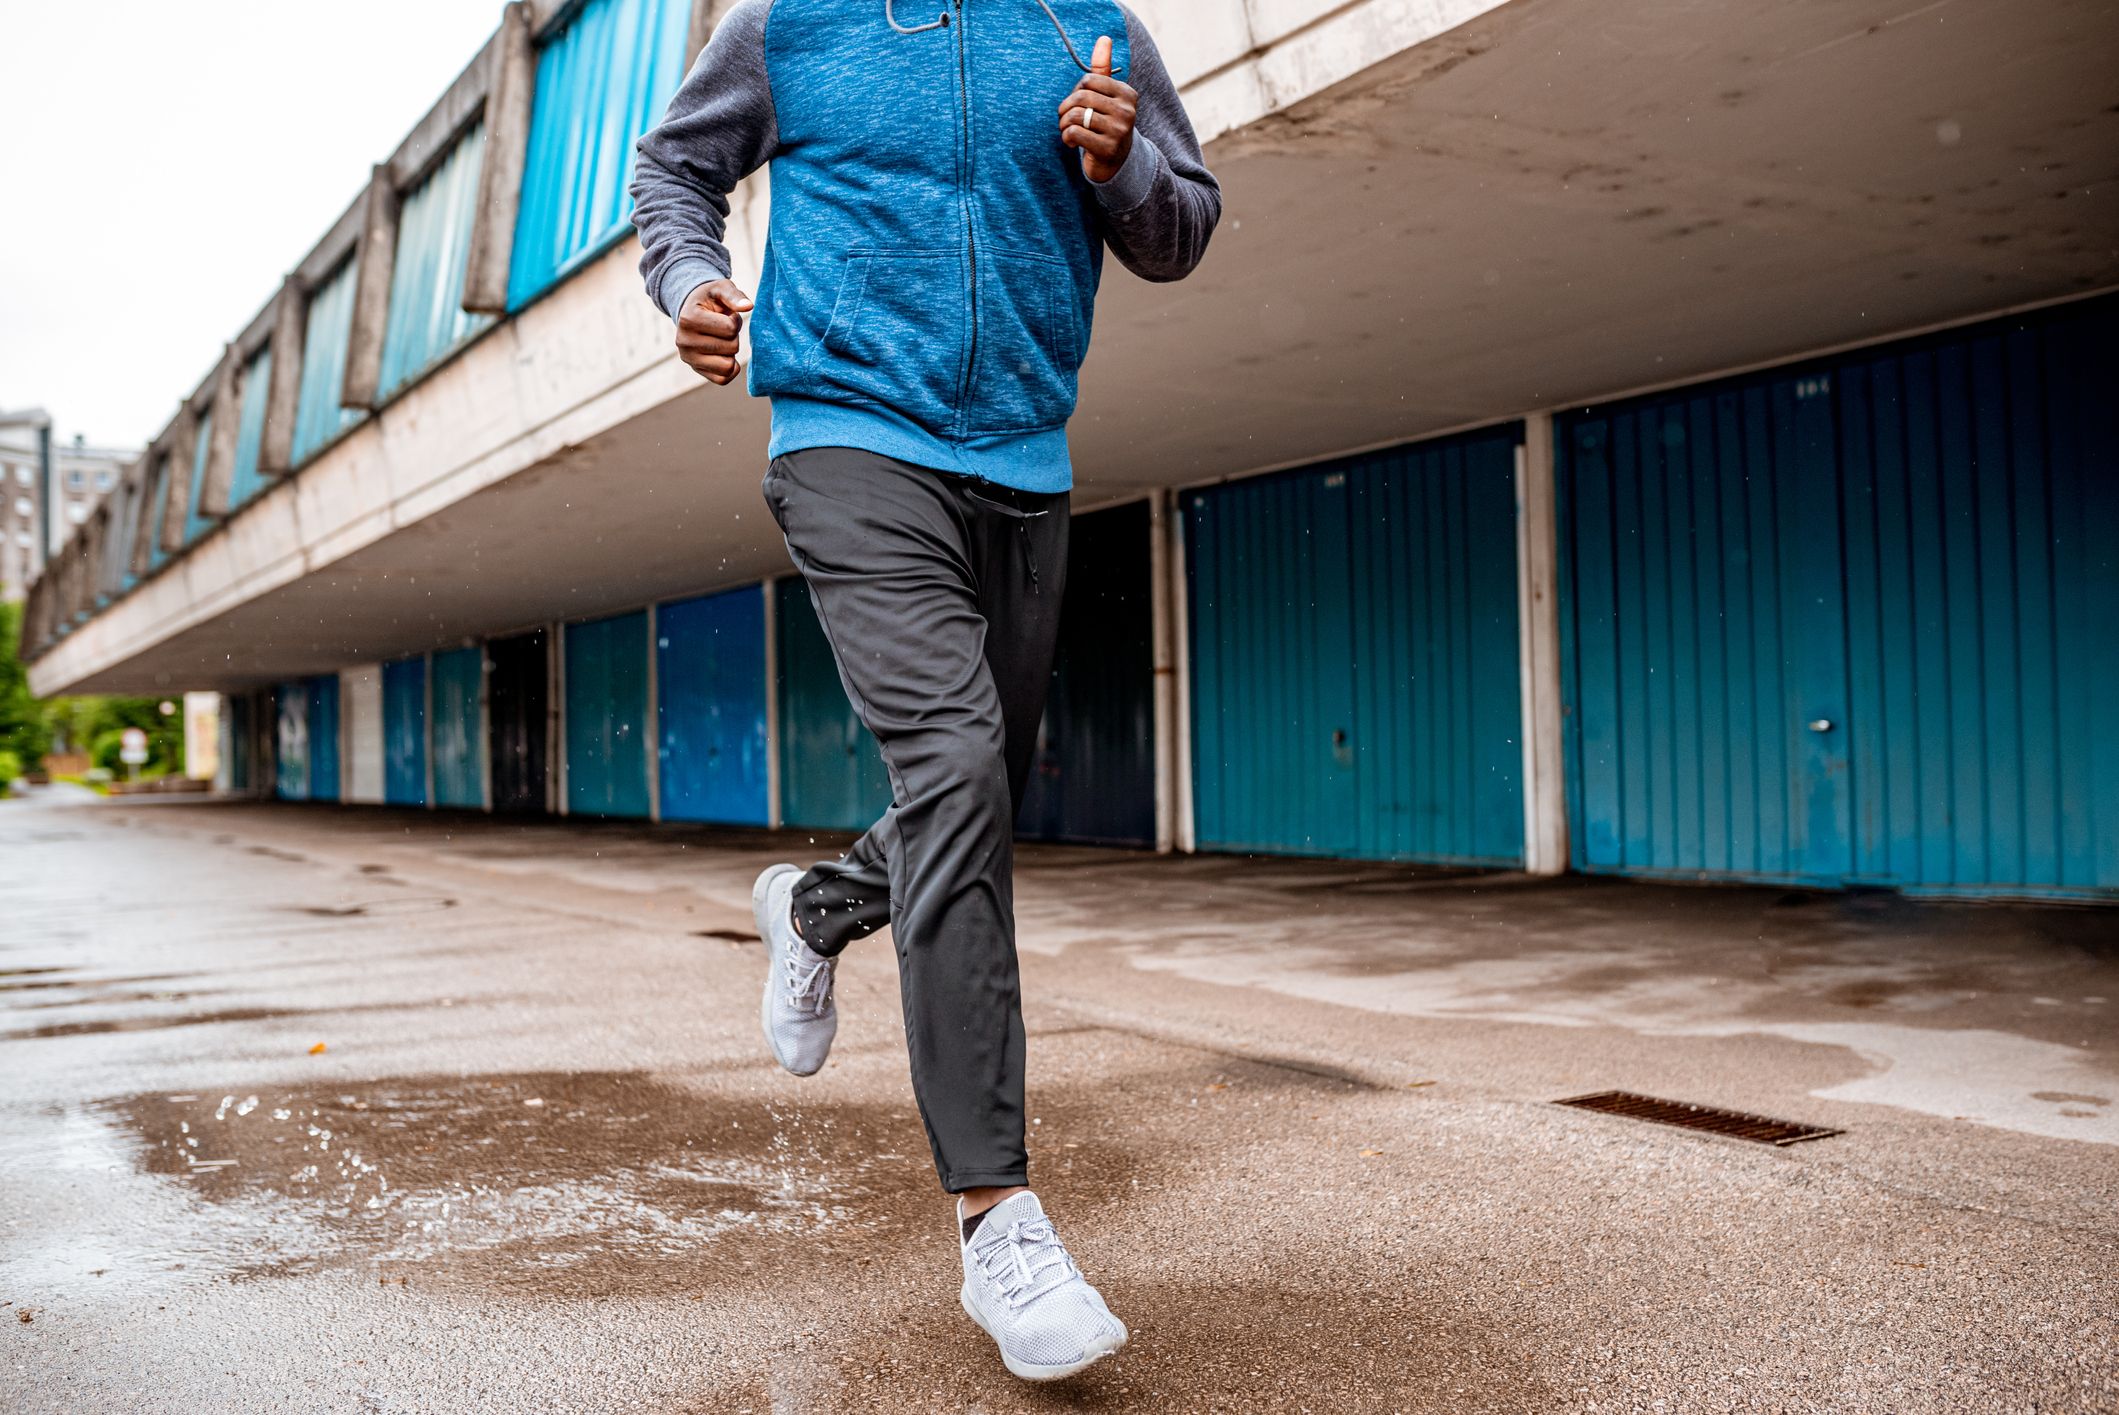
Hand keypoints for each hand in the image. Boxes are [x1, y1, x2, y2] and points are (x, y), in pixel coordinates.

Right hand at [675, 278, 752, 383]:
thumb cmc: (710, 299)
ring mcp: (688, 359)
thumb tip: (748, 306)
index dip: (734, 320)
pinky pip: (724, 379)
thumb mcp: (721, 289)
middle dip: (733, 336)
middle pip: (731, 347)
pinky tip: (723, 353)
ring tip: (721, 339)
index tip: (724, 315)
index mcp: (688, 319)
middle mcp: (683, 341)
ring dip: (731, 352)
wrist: (693, 310)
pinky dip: (730, 368)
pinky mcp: (696, 371)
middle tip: (723, 327)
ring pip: (728, 366)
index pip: (730, 329)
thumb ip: (734, 295)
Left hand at [1057, 35, 1135, 183]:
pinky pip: (1075, 133)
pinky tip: (1071, 142)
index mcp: (1127, 93)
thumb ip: (1103, 69)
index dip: (1076, 91)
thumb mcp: (1107, 95)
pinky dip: (1066, 137)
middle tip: (1065, 118)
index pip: (1089, 80)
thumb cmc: (1106, 122)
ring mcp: (1119, 131)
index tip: (1077, 103)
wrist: (1116, 161)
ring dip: (1064, 123)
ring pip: (1076, 115)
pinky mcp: (1108, 149)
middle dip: (1066, 108)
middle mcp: (1127, 110)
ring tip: (1067, 129)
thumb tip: (1104, 38)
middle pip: (1081, 97)